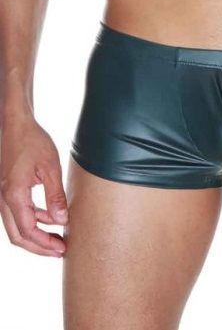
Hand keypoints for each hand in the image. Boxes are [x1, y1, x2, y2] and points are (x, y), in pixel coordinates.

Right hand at [0, 113, 67, 256]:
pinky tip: (49, 218)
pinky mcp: (7, 189)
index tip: (62, 249)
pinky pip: (17, 213)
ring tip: (57, 238)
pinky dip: (32, 220)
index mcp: (14, 195)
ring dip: (35, 235)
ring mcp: (3, 195)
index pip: (28, 231)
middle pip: (17, 235)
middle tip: (59, 251)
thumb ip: (55, 196)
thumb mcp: (50, 167)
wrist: (15, 124)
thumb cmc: (33, 141)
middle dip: (38, 247)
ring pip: (15, 226)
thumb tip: (62, 221)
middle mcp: (4, 198)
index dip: (45, 244)